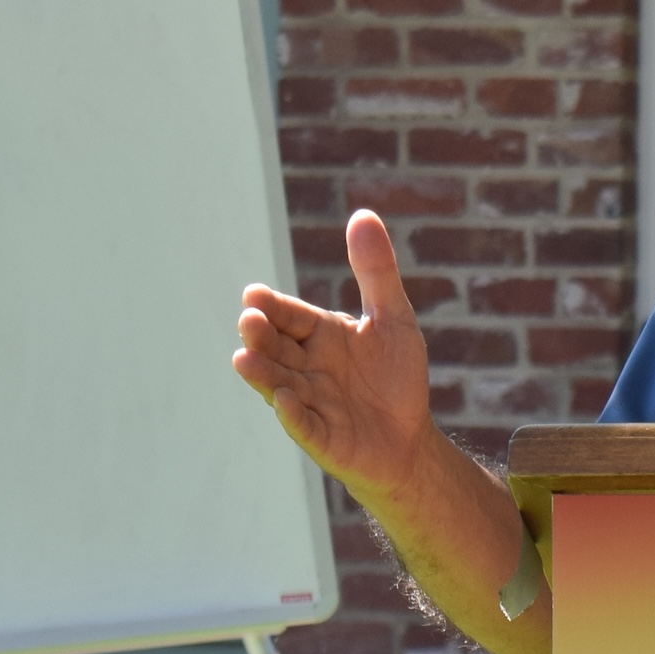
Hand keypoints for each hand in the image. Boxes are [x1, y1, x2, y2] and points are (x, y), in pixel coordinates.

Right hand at [235, 210, 441, 502]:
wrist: (410, 439)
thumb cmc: (396, 378)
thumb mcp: (392, 317)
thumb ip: (376, 271)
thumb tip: (362, 214)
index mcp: (318, 336)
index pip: (289, 316)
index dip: (272, 307)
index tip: (254, 295)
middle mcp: (304, 368)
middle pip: (275, 348)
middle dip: (260, 336)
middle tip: (249, 320)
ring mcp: (309, 404)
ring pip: (278, 385)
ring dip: (262, 374)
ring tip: (244, 360)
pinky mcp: (321, 438)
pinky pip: (303, 426)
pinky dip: (293, 415)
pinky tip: (285, 401)